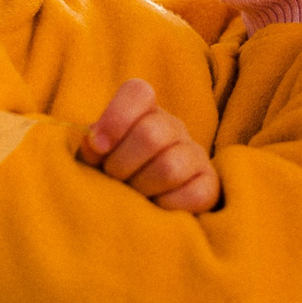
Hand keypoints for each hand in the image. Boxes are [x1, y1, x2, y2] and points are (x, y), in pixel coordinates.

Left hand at [77, 80, 220, 213]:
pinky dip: (166, 206)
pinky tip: (157, 206)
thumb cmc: (115, 177)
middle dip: (122, 164)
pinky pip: (191, 195)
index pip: (138, 92)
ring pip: (170, 168)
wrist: (144, 210)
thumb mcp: (96, 160)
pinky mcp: (210, 184)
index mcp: (144, 112)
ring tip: (135, 195)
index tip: (99, 148)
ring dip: (143, 188)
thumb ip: (91, 147)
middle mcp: (174, 127)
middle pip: (151, 134)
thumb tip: (95, 142)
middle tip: (115, 179)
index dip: (116, 118)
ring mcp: (195, 154)